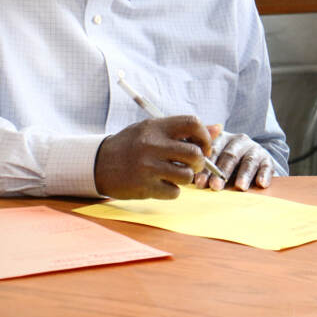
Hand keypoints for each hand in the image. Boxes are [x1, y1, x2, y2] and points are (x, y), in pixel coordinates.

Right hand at [94, 115, 214, 199]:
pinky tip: (161, 185)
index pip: (192, 124)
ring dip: (186, 178)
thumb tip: (219, 128)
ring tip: (174, 175)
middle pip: (195, 154)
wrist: (97, 164)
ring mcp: (148, 167)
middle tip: (194, 165)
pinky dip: (173, 191)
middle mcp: (152, 145)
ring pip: (187, 176)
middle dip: (200, 162)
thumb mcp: (153, 130)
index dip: (205, 136)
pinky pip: (174, 192)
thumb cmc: (131, 145)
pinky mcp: (144, 187)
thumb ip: (184, 130)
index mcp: (156, 127)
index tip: (203, 146)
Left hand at [193, 130, 273, 190]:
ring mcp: (254, 149)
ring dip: (244, 174)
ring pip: (248, 160)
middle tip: (215, 186)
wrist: (252, 162)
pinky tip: (261, 184)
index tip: (199, 183)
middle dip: (222, 172)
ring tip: (240, 187)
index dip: (206, 167)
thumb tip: (183, 172)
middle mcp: (239, 141)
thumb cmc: (224, 165)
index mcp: (222, 138)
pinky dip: (264, 174)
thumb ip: (199, 162)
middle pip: (230, 155)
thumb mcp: (212, 159)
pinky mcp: (267, 159)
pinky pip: (266, 166)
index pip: (213, 151)